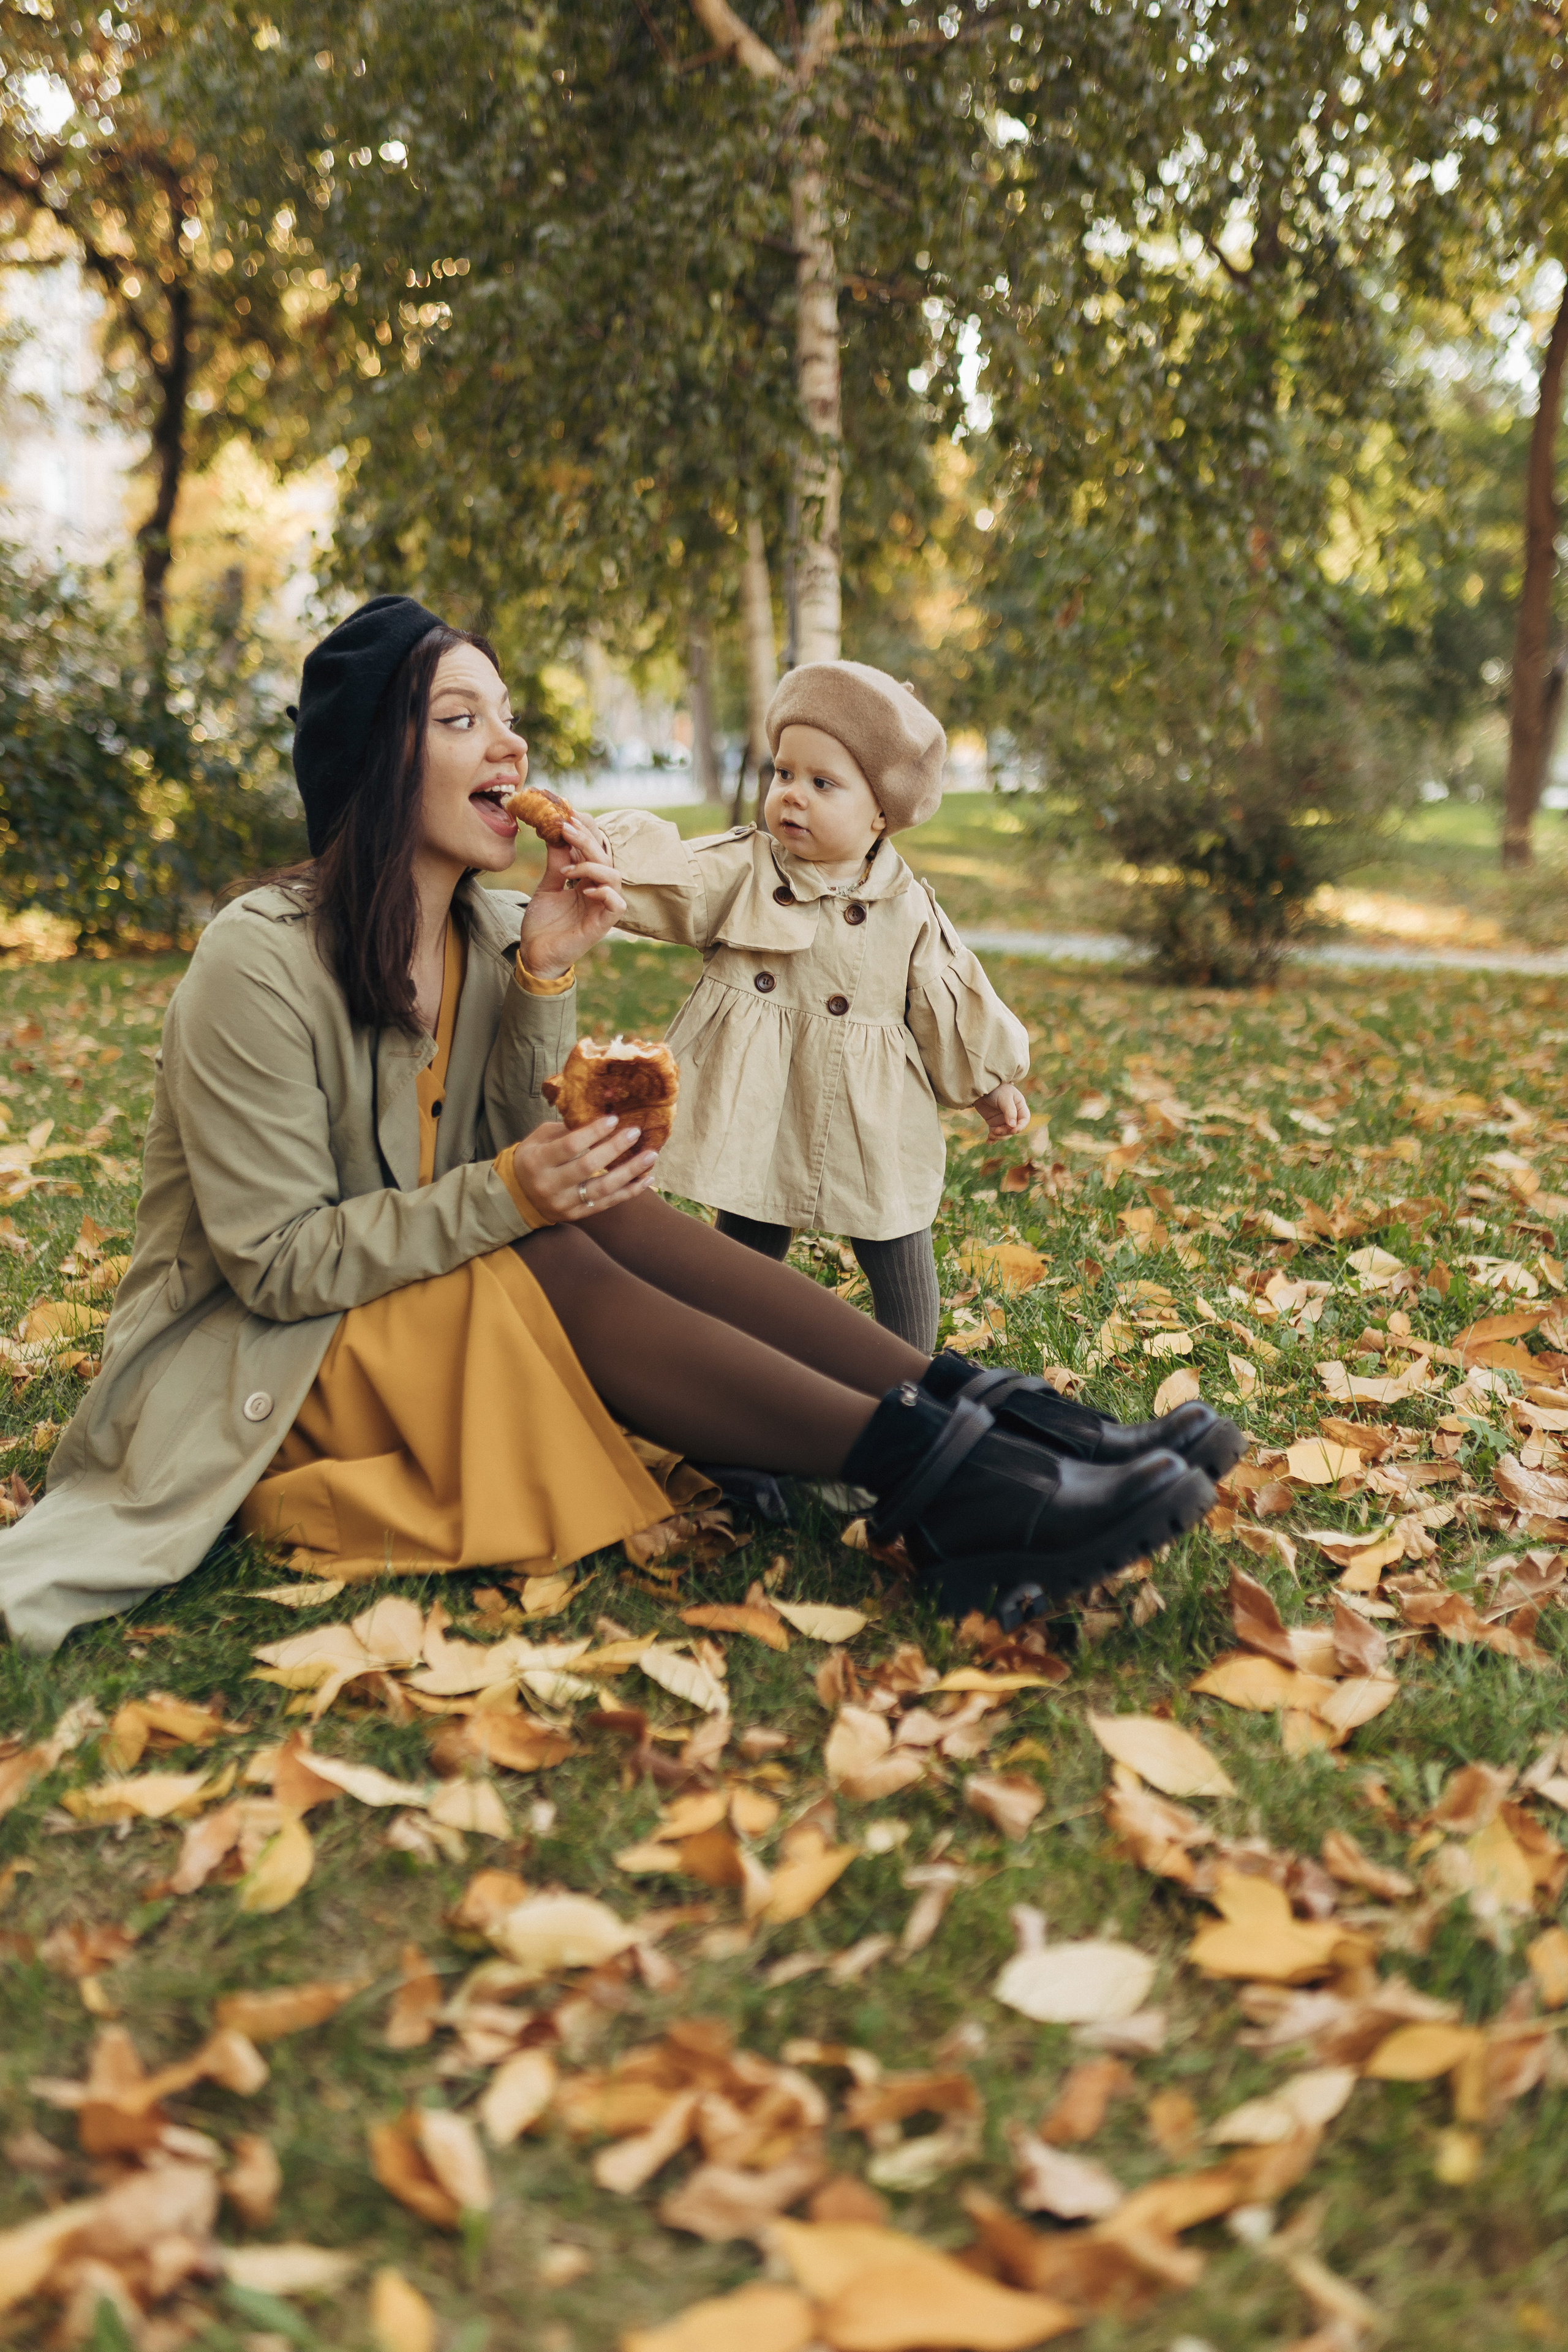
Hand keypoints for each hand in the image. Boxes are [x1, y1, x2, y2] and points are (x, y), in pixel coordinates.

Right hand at [511, 1114, 658, 1221]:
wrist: (517, 1197)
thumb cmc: (533, 1159)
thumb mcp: (539, 1139)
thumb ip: (566, 1130)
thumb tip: (600, 1117)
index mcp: (537, 1161)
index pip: (570, 1145)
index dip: (593, 1132)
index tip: (614, 1119)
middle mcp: (549, 1185)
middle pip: (588, 1166)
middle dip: (615, 1148)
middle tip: (635, 1132)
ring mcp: (563, 1203)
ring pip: (602, 1189)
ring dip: (629, 1172)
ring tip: (650, 1156)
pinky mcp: (576, 1216)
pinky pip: (607, 1204)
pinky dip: (629, 1192)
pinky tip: (647, 1179)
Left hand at [518, 819, 625, 980]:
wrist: (534, 955)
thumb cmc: (542, 924)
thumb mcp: (547, 885)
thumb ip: (556, 862)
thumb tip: (556, 833)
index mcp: (587, 881)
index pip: (594, 850)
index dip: (585, 832)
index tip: (567, 816)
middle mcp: (597, 892)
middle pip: (604, 858)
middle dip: (586, 840)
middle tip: (565, 828)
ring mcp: (601, 908)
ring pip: (614, 877)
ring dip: (593, 866)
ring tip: (567, 869)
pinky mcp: (601, 926)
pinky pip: (617, 905)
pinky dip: (605, 894)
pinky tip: (585, 890)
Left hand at [974, 1082, 1029, 1138]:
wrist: (982, 1087)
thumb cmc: (996, 1089)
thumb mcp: (1004, 1098)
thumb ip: (1010, 1111)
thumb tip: (1013, 1126)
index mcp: (1020, 1107)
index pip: (1024, 1120)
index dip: (1020, 1127)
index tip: (1012, 1130)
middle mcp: (1013, 1115)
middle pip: (1014, 1129)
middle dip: (1006, 1132)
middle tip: (996, 1131)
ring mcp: (1003, 1120)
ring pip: (1005, 1133)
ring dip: (999, 1137)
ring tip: (990, 1135)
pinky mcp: (994, 1123)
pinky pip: (995, 1134)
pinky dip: (992, 1139)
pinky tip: (988, 1142)